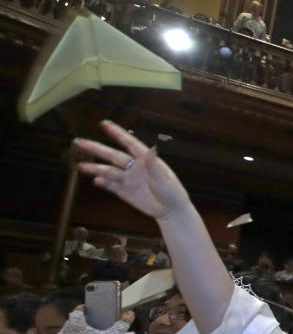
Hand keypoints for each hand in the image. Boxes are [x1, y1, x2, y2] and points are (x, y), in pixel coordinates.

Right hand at [75, 120, 191, 220]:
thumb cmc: (172, 192)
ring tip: (80, 166)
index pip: (129, 143)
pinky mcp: (124, 191)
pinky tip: (95, 180)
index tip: (104, 123)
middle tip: (79, 141)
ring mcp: (128, 179)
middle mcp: (133, 166)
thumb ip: (154, 165)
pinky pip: (111, 185)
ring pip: (108, 171)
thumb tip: (152, 149)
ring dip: (95, 168)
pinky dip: (103, 183)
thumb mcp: (165, 178)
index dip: (117, 133)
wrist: (171, 211)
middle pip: (112, 155)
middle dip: (96, 148)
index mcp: (145, 159)